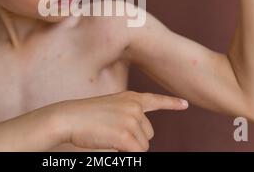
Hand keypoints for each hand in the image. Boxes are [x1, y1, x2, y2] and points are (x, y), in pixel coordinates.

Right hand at [52, 91, 187, 151]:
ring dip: (129, 148)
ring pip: (143, 146)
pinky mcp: (126, 135)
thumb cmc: (85, 116)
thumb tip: (143, 138)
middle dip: (135, 140)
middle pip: (149, 134)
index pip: (155, 100)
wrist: (68, 118)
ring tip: (108, 136)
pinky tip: (110, 144)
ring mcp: (131, 120)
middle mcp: (135, 107)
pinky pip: (136, 153)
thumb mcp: (111, 108)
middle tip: (113, 134)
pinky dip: (125, 154)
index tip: (185, 104)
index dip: (171, 103)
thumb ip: (129, 115)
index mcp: (130, 98)